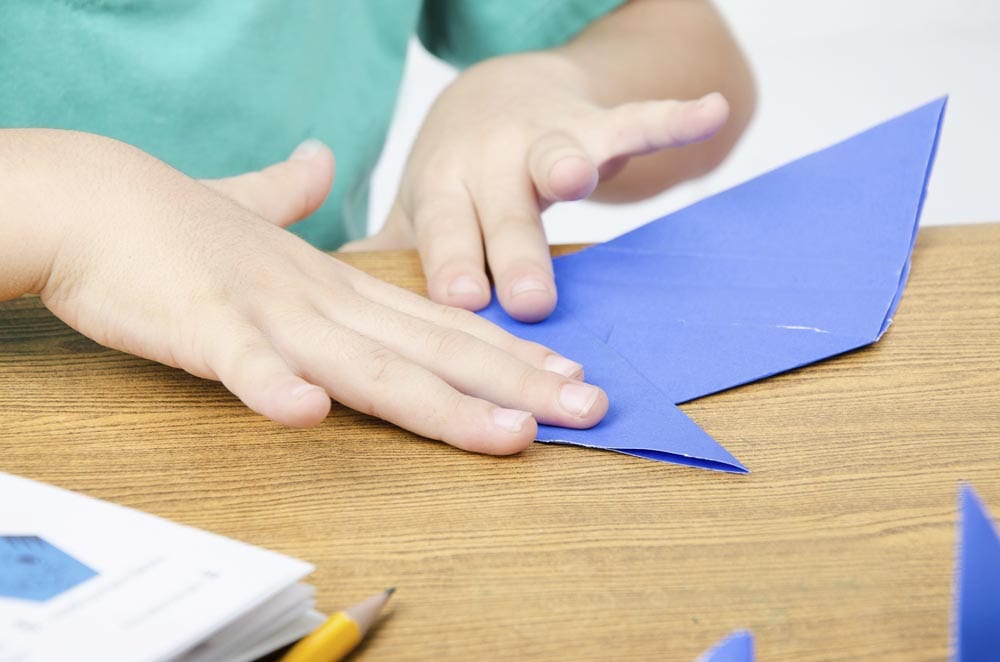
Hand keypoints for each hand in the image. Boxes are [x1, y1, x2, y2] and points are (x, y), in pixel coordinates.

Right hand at [2, 130, 606, 453]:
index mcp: (338, 287)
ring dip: (441, 403)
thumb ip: (295, 198)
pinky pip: (241, 361)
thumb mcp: (257, 220)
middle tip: (589, 410)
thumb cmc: (176, 223)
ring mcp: (267, 312)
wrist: (89, 198)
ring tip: (508, 434)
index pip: (441, 322)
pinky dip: (273, 386)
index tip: (568, 374)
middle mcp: (322, 302)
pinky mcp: (202, 323)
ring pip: (367, 365)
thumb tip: (317, 160)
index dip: (508, 352)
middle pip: (433, 350)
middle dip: (516, 385)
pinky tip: (308, 416)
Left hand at [342, 51, 728, 322]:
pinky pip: (634, 118)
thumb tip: (337, 301)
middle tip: (532, 300)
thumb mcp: (425, 211)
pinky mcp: (592, 122)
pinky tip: (709, 109)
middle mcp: (489, 162)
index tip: (463, 302)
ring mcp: (542, 138)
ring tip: (578, 176)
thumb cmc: (460, 174)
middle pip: (502, 210)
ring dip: (568, 164)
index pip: (445, 232)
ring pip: (555, 155)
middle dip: (516, 251)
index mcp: (443, 189)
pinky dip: (672, 117)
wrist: (498, 94)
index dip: (453, 263)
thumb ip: (396, 255)